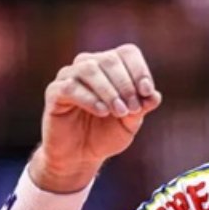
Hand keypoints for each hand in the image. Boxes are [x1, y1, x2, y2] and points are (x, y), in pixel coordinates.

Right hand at [29, 44, 162, 192]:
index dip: (139, 70)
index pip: (127, 53)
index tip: (146, 92)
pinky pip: (70, 87)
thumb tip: (154, 96)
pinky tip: (101, 111)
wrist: (80, 156)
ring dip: (109, 90)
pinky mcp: (54, 92)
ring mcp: (69, 76)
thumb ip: (142, 107)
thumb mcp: (130, 123)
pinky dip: (90, 98)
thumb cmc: (106, 134)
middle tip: (133, 109)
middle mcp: (89, 65)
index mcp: (110, 66)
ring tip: (119, 112)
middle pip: (110, 59)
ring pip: (89, 69)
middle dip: (126, 84)